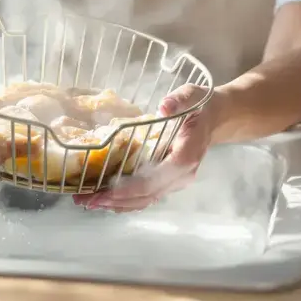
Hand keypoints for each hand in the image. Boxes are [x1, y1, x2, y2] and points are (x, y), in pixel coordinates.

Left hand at [73, 84, 218, 211]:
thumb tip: (164, 107)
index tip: (105, 191)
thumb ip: (178, 101)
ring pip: (146, 200)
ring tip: (88, 201)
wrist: (215, 118)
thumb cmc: (200, 106)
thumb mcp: (190, 96)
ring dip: (117, 204)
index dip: (128, 188)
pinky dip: (126, 200)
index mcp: (185, 157)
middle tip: (86, 199)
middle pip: (146, 195)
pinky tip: (106, 200)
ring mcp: (177, 181)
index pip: (154, 180)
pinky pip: (147, 196)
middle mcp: (182, 175)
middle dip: (115, 200)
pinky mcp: (170, 182)